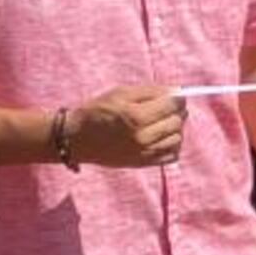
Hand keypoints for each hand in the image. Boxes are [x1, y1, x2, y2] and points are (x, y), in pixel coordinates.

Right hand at [69, 83, 184, 167]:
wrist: (77, 139)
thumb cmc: (97, 112)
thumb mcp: (120, 93)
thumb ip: (150, 91)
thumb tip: (177, 91)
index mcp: (136, 116)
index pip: (173, 105)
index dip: (178, 98)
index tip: (175, 96)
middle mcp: (142, 137)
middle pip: (177, 122)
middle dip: (176, 112)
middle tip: (167, 108)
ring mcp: (144, 153)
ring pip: (177, 139)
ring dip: (175, 129)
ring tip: (162, 122)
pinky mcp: (143, 163)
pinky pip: (172, 156)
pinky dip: (172, 146)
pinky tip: (162, 137)